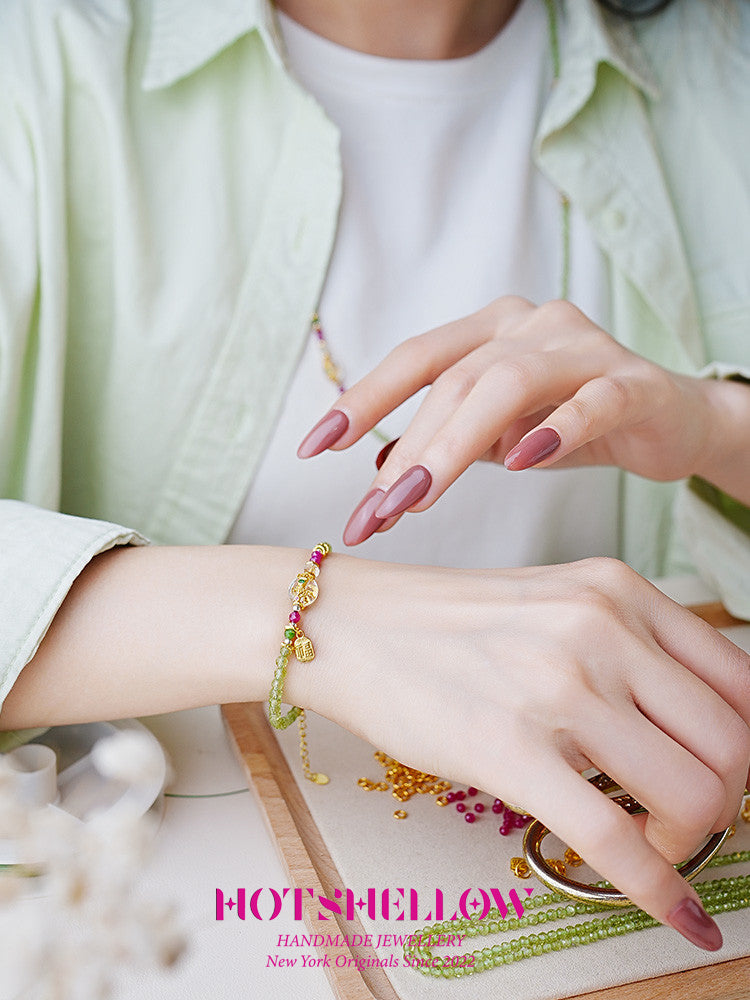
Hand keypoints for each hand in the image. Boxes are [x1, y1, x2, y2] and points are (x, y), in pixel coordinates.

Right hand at [293, 555, 749, 950]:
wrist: (351, 625)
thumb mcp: (553, 604)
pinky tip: (674, 912)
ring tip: (650, 842)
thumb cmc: (446, 624)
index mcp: (617, 590)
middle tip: (685, 818)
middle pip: (732, 746)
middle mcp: (600, 628)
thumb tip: (686, 729)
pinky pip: (616, 842)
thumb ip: (623, 648)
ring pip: (691, 796)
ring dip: (689, 842)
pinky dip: (659, 892)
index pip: (741, 682)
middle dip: (725, 802)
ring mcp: (557, 685)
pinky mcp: (508, 747)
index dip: (745, 748)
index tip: (722, 775)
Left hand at [297, 296, 749, 543]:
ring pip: (507, 384)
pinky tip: (520, 462)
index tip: (314, 448)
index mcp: (490, 329)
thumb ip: (447, 441)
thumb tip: (379, 473)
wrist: (669, 420)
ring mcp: (583, 347)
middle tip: (373, 511)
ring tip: (417, 497)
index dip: (362, 400)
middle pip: (454, 380)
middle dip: (406, 448)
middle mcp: (531, 324)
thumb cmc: (573, 422)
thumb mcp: (499, 434)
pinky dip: (553, 429)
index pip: (415, 358)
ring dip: (455, 445)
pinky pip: (589, 400)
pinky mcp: (632, 382)